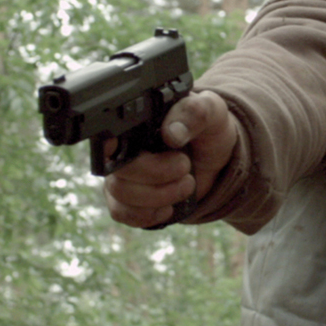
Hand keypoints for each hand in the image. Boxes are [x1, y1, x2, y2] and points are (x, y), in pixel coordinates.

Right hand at [104, 90, 238, 227]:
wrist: (217, 162)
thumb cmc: (208, 131)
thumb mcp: (211, 111)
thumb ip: (194, 113)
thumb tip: (172, 134)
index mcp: (135, 122)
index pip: (108, 136)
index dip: (111, 147)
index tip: (133, 152)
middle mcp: (120, 149)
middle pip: (118, 170)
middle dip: (158, 174)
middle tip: (186, 166)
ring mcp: (120, 176)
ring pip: (120, 194)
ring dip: (159, 195)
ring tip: (186, 184)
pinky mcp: (125, 201)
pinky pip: (123, 213)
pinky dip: (150, 213)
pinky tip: (169, 205)